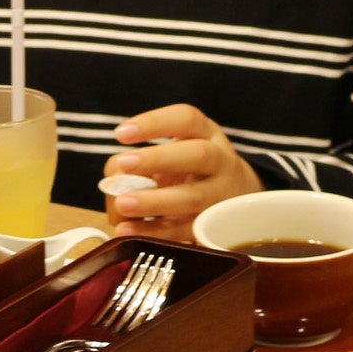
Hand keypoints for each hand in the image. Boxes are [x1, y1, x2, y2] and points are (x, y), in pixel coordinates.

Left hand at [103, 104, 261, 241]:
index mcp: (207, 135)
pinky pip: (185, 231)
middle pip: (198, 155)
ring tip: (122, 204)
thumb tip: (115, 182)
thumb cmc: (192, 174)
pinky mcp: (214, 229)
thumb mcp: (173, 155)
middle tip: (124, 164)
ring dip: (155, 201)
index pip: (186, 119)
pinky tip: (129, 231)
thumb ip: (139, 163)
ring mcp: (221, 197)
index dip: (154, 123)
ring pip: (193, 198)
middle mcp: (220, 162)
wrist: (238, 204)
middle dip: (159, 159)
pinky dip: (155, 232)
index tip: (121, 134)